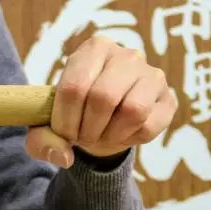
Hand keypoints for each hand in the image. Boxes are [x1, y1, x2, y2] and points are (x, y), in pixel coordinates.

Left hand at [27, 35, 177, 167]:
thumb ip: (42, 141)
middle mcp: (127, 55)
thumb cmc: (72, 115)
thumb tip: (64, 157)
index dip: (65, 120)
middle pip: (103, 97)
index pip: (74, 87)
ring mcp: (152, 76)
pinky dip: (129, 139)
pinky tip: (121, 134)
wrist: (101, 122)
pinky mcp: (168, 100)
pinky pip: (149, 126)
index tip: (63, 133)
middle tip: (83, 137)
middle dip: (87, 129)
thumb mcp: (47, 125)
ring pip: (133, 110)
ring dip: (110, 135)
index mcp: (94, 50)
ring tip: (101, 136)